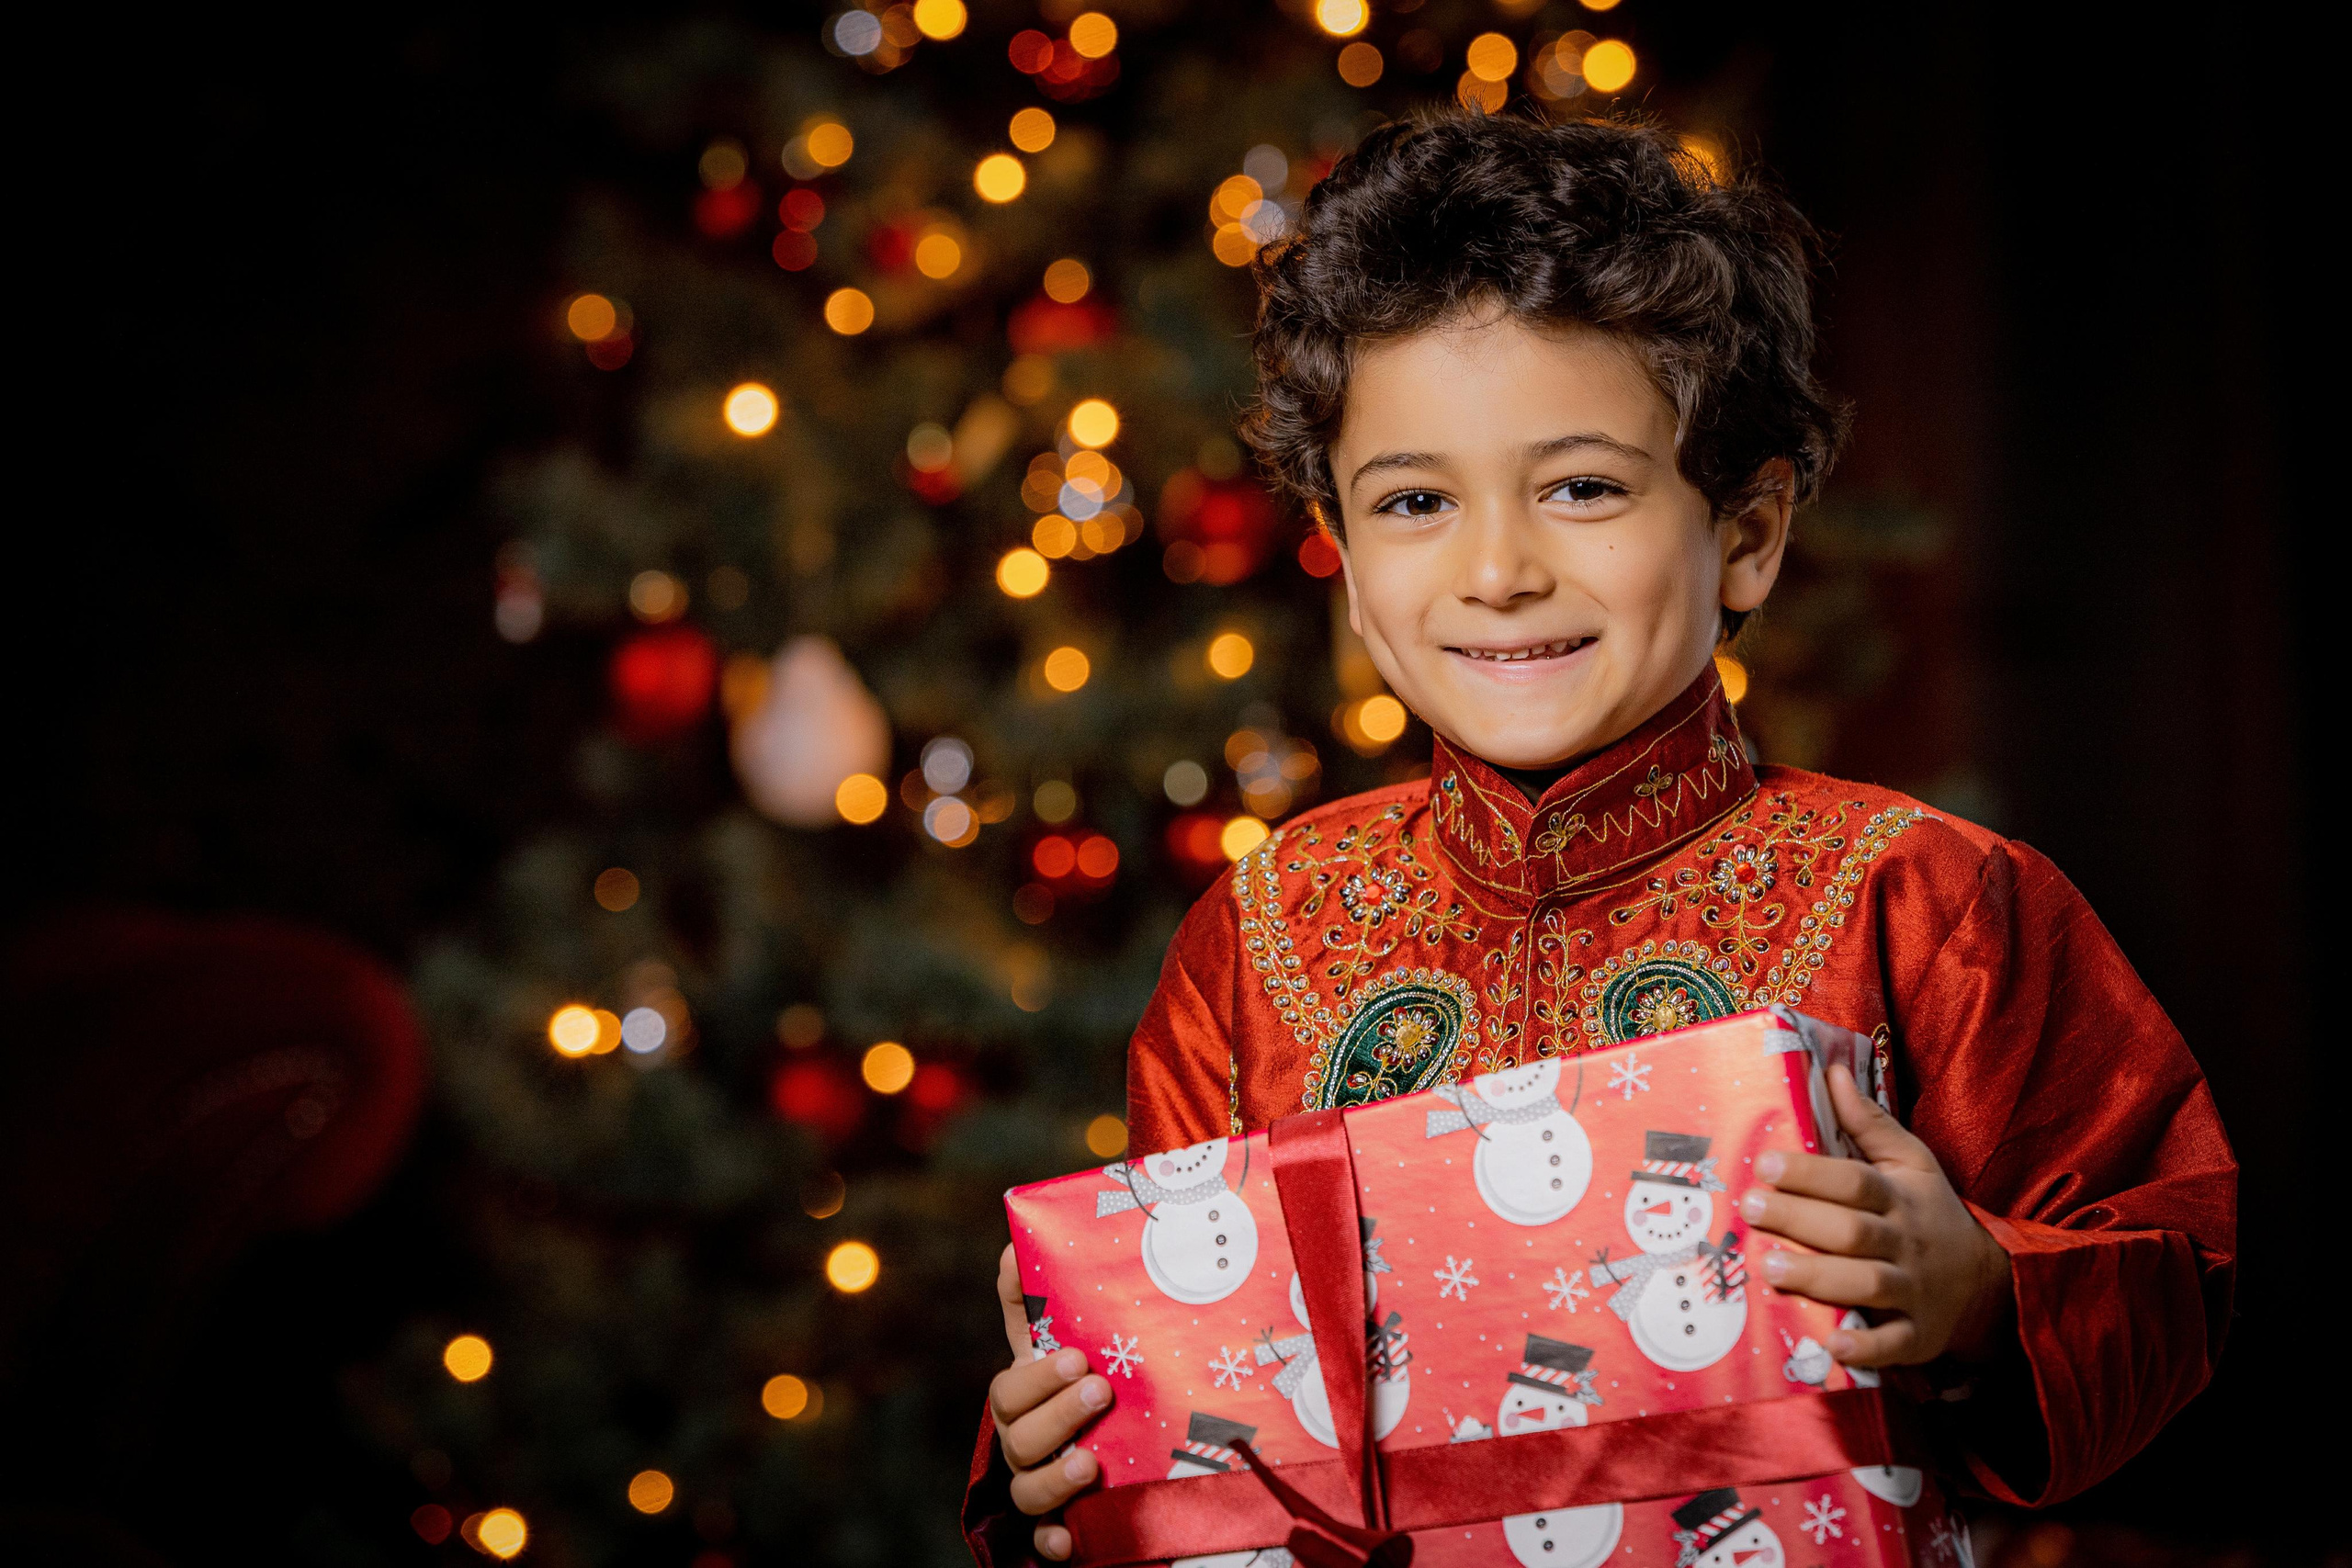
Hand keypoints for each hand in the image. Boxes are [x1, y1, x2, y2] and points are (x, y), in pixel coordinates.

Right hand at [991, 1243, 1113, 1559]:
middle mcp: (1028, 1441)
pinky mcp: (1066, 1524)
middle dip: (1055, 1413)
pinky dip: (1055, 1541)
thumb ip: (1039, 1294)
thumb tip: (1014, 1244)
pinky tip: (1072, 1539)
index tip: (1076, 1356)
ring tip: (1090, 1460)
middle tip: (1099, 1390)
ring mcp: (1044, 1484)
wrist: (1123, 1440)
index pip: (1009, 1389)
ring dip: (1054, 1476)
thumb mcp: (1069, 1334)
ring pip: (1027, 1489)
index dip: (1036, 1377)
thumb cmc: (1088, 1374)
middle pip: (1017, 1436)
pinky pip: (1047, 1541)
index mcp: (1027, 1396)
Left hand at [1740, 1062, 2014, 1366]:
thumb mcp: (1912, 1163)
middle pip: (1852, 1231)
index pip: (1855, 1181)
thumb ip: (1868, 1124)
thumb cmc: (1929, 1213)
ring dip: (1819, 1279)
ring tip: (1771, 1268)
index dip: (1812, 1173)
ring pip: (1867, 1285)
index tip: (1766, 1164)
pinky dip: (1864, 1348)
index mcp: (1899, 1197)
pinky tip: (1831, 1344)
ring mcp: (1913, 1291)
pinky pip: (1892, 1345)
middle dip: (1799, 1221)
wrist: (1986, 1282)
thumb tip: (1831, 1072)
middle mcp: (1905, 1243)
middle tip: (1751, 1209)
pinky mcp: (1916, 1336)